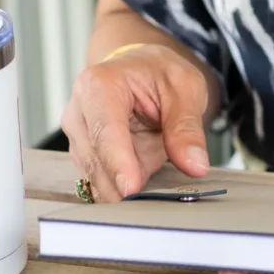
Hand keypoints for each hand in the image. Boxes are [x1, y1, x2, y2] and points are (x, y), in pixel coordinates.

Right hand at [62, 44, 210, 201]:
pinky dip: (121, 189)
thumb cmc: (158, 73)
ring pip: (95, 176)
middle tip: (153, 203)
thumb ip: (187, 129)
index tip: (131, 189)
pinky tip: (142, 188)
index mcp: (99, 86)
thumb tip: (195, 165)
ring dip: (122, 189)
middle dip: (121, 184)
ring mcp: (78, 136)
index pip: (105, 131)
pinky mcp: (85, 155)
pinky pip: (101, 181)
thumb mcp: (185, 90)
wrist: (141, 70)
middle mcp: (79, 111)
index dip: (117, 163)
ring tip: (153, 189)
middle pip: (95, 160)